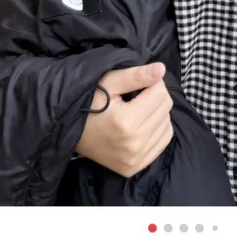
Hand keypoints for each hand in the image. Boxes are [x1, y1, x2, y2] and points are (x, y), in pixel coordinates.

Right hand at [74, 63, 173, 177]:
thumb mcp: (108, 82)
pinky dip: (158, 129)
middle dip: (155, 96)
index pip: (160, 93)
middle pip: (165, 108)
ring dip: (157, 113)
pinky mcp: (135, 167)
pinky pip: (163, 141)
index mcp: (126, 121)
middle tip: (137, 96)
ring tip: (138, 110)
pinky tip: (142, 124)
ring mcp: (135, 159)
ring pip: (167, 125)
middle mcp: (134, 144)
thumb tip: (161, 69)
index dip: (152, 82)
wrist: (68, 132)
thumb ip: (135, 75)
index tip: (139, 82)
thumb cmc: (87, 102)